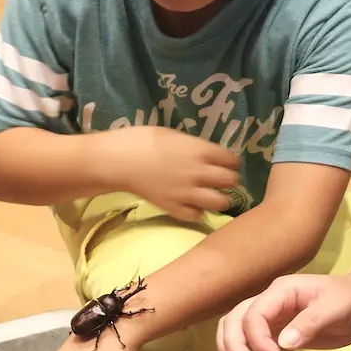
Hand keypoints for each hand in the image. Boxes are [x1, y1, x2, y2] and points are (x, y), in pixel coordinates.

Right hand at [109, 127, 240, 221]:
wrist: (118, 161)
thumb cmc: (142, 140)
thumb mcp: (173, 134)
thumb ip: (194, 146)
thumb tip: (207, 154)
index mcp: (200, 151)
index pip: (232, 159)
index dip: (232, 161)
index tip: (227, 163)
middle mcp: (199, 173)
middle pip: (231, 181)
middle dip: (230, 180)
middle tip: (222, 180)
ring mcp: (187, 193)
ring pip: (220, 202)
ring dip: (220, 199)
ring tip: (212, 196)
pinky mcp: (174, 208)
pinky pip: (197, 215)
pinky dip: (198, 211)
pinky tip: (193, 206)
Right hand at [216, 274, 350, 350]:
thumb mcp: (335, 309)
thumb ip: (309, 323)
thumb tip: (283, 343)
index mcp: (281, 291)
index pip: (253, 314)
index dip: (257, 340)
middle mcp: (269, 301)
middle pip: (235, 319)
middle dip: (235, 345)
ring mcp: (270, 315)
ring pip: (235, 327)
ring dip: (233, 349)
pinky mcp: (275, 329)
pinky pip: (248, 338)